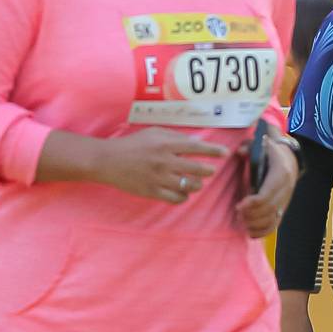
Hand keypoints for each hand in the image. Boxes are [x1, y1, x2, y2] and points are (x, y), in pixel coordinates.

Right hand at [89, 131, 227, 205]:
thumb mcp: (153, 133)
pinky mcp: (152, 192)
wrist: (108, 160)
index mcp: (166, 144)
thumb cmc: (132, 144)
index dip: (213, 151)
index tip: (224, 153)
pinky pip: (175, 198)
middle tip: (209, 171)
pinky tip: (182, 193)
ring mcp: (159, 178)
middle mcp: (165, 161)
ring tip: (195, 183)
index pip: (197, 148)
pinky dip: (183, 196)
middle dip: (207, 171)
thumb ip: (175, 137)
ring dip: (196, 185)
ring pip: (188, 186)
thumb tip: (196, 143)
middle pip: (196, 169)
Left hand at [235, 131, 297, 239]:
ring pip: (273, 219)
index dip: (252, 203)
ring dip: (256, 224)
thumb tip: (240, 152)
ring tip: (242, 223)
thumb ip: (249, 146)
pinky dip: (264, 231)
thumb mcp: (262, 144)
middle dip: (252, 215)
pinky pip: (276, 224)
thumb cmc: (271, 151)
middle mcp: (286, 189)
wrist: (290, 158)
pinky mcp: (284, 207)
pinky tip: (251, 233)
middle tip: (238, 215)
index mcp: (281, 173)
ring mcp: (286, 199)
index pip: (268, 194)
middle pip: (269, 209)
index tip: (238, 206)